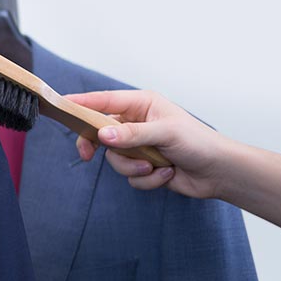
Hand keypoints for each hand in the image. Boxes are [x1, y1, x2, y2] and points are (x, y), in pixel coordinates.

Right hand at [64, 90, 232, 199]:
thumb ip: (131, 134)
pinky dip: (147, 179)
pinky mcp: (142, 167)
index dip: (81, 103)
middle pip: (99, 132)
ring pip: (114, 158)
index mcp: (141, 105)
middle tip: (87, 155)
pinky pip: (129, 176)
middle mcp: (136, 124)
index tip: (61, 105)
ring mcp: (138, 146)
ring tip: (155, 167)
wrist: (219, 173)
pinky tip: (167, 174)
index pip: (103, 101)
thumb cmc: (199, 143)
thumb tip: (102, 135)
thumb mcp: (165, 133)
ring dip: (134, 168)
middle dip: (99, 146)